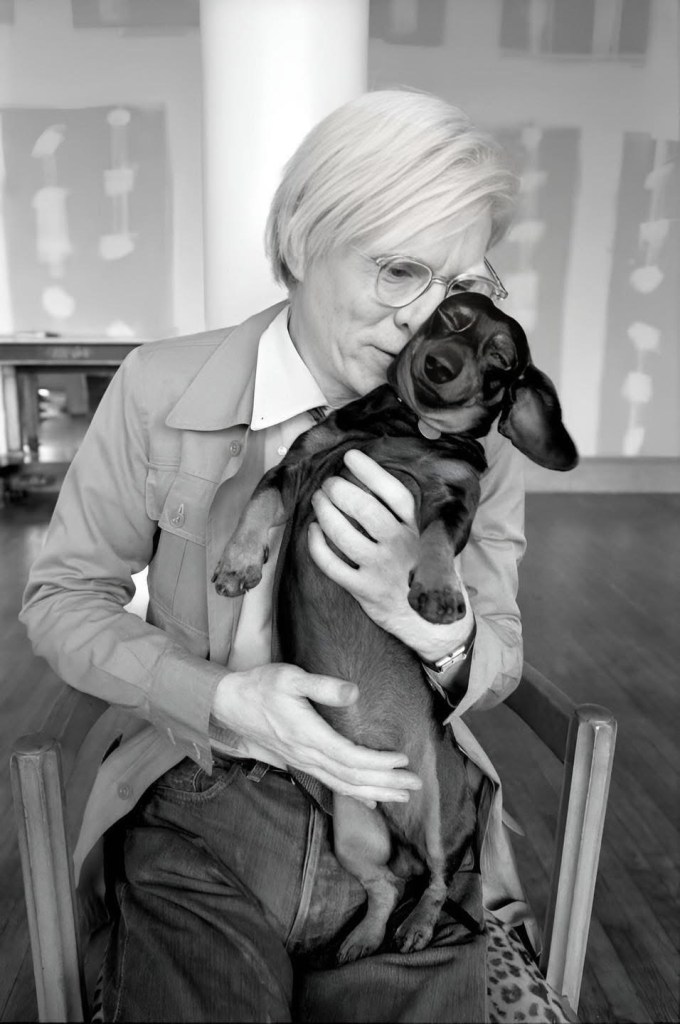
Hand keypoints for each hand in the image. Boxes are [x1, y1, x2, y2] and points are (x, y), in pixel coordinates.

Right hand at [212, 663, 422, 805]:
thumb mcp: (291, 677)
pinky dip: (353, 794)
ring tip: (402, 797)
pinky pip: (331, 784)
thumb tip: (354, 692)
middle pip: (352, 776)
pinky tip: (371, 800)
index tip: (402, 760)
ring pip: (343, 785)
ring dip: (375, 792)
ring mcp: (303, 762)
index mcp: (308, 735)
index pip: (349, 756)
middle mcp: (307, 755)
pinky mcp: (301, 763)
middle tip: (415, 786)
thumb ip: (323, 686)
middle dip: (386, 783)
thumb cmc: (262, 686)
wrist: (231, 704)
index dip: (377, 762)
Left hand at [307, 448, 474, 661]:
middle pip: (364, 510)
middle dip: (340, 490)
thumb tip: (385, 481)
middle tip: (329, 483)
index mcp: (419, 530)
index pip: (393, 493)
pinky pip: (331, 565)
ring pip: (343, 534)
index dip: (371, 472)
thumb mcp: (435, 542)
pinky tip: (314, 531)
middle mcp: (400, 546)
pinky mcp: (364, 590)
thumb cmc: (428, 573)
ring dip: (324, 512)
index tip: (351, 456)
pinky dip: (316, 545)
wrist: (435, 624)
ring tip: (318, 501)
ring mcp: (380, 569)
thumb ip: (417, 516)